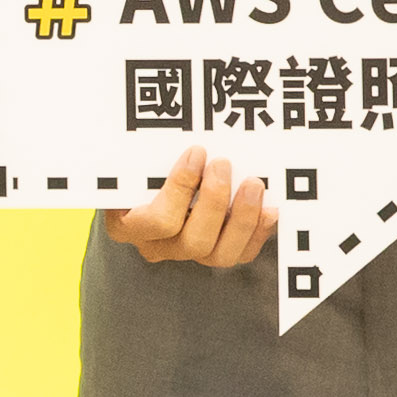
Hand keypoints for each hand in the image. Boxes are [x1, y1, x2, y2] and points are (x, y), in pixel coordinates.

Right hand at [104, 144, 272, 269]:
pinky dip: (258, 231)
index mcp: (128, 226)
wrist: (143, 184)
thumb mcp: (131, 163)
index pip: (156, 221)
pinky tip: (268, 208)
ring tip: (253, 183)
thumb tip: (185, 141)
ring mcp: (187, 254)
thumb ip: (144, 156)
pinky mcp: (213, 252)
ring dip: (242, 218)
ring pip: (220, 254)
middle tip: (224, 164)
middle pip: (193, 242)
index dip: (181, 188)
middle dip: (216, 201)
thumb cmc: (136, 170)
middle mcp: (157, 247)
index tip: (196, 153)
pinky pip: (240, 253)